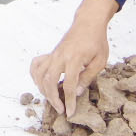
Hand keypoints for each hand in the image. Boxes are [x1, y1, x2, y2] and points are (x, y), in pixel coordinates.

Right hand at [29, 0, 118, 114]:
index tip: (70, 112)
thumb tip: (77, 92)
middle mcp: (60, 56)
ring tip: (52, 99)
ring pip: (39, 75)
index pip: (69, 84)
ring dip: (43, 90)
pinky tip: (41, 83)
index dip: (69, 101)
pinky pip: (36, 65)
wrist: (88, 22)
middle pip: (49, 81)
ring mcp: (53, 54)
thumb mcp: (100, 61)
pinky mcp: (51, 53)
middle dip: (53, 98)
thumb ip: (88, 77)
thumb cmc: (97, 41)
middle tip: (60, 109)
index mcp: (75, 59)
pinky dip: (35, 75)